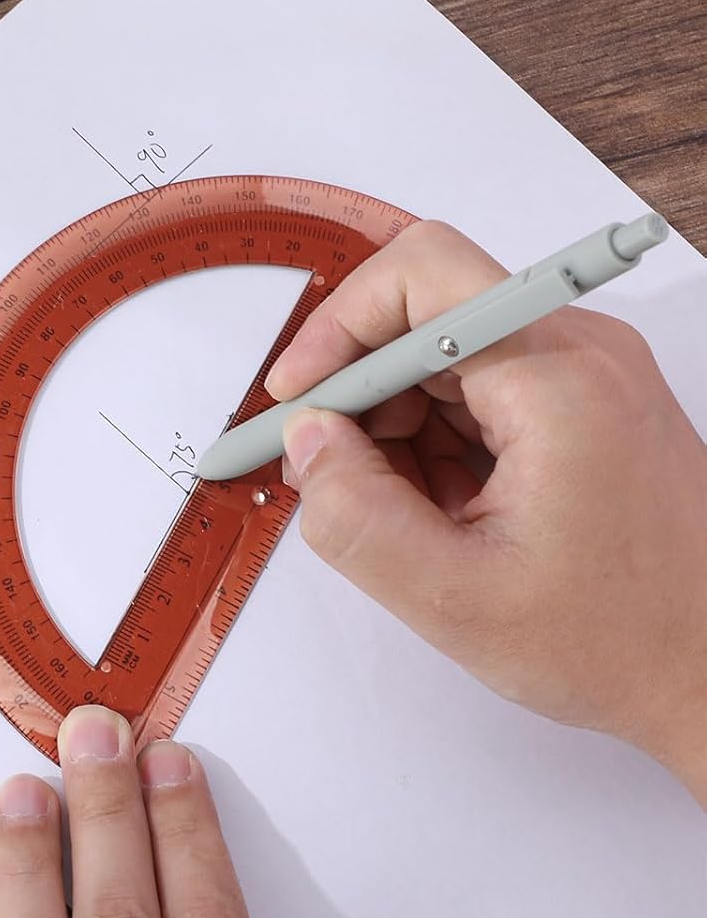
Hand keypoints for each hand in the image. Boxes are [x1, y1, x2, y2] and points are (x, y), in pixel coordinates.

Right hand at [265, 219, 706, 802]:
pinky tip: (440, 513)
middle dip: (360, 394)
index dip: (338, 327)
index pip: (421, 275)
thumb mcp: (451, 597)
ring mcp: (586, 376)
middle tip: (325, 473)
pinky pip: (477, 392)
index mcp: (558, 380)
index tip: (297, 397)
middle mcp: (580, 353)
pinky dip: (434, 443)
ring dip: (396, 427)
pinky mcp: (582, 405)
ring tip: (402, 516)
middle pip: (425, 317)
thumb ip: (353, 515)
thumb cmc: (620, 641)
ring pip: (443, 359)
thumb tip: (306, 440)